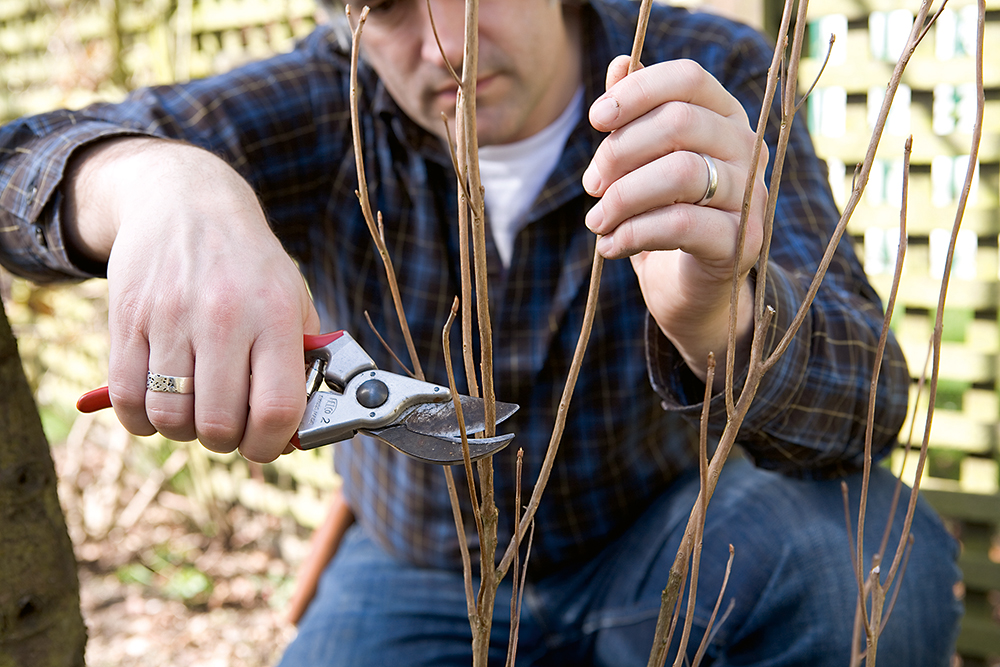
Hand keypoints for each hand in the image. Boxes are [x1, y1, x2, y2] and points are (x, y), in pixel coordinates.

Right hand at [65, 138, 319, 461]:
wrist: (186, 203)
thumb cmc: (249, 265)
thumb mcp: (293, 299)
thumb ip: (302, 362)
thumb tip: (299, 431)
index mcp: (274, 315)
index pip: (278, 409)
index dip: (272, 445)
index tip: (266, 444)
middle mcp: (224, 318)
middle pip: (220, 425)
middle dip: (228, 441)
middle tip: (230, 426)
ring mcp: (170, 319)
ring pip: (171, 419)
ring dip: (184, 431)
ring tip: (196, 411)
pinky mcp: (127, 320)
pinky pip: (127, 399)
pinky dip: (142, 418)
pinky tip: (159, 403)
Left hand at [582, 56, 767, 387]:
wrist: (691, 291)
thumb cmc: (664, 218)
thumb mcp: (642, 166)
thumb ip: (634, 117)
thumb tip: (620, 63)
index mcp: (726, 119)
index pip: (688, 78)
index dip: (636, 92)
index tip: (595, 120)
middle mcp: (749, 150)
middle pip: (680, 122)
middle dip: (620, 152)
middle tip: (591, 185)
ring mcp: (752, 196)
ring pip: (680, 173)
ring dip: (622, 197)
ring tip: (596, 221)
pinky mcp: (742, 243)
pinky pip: (682, 225)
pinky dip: (633, 234)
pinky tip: (609, 247)